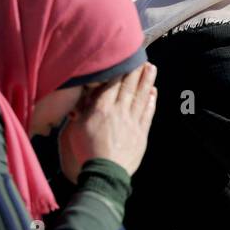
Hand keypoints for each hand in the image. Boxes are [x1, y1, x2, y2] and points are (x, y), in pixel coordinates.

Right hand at [59, 62, 156, 180]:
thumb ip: (82, 109)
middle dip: (136, 70)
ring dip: (147, 81)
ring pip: (141, 97)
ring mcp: (132, 123)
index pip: (113, 83)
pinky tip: (154, 93)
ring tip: (152, 68)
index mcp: (102, 109)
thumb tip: (86, 94)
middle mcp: (119, 112)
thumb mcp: (76, 128)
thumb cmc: (87, 152)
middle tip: (142, 56)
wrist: (105, 174)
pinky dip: (151, 102)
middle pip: (129, 87)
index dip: (119, 70)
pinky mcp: (141, 134)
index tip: (124, 57)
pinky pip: (148, 114)